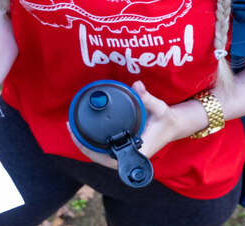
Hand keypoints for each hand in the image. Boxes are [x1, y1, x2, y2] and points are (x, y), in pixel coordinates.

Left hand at [67, 80, 205, 167]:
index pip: (108, 159)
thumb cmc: (168, 120)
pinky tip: (84, 129)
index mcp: (136, 152)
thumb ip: (148, 98)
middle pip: (99, 156)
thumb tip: (138, 85)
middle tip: (70, 125)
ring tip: (72, 126)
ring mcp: (126, 152)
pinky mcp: (125, 146)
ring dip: (85, 142)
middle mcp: (129, 155)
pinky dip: (93, 140)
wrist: (175, 125)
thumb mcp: (160, 108)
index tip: (78, 138)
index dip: (91, 151)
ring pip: (100, 152)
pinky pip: (104, 147)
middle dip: (82, 144)